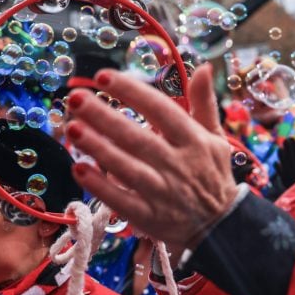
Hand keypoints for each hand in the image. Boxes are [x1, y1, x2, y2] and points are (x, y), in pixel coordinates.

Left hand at [66, 65, 237, 250]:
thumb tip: (205, 68)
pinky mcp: (150, 217)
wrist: (221, 226)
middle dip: (104, 117)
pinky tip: (80, 169)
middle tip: (76, 98)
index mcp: (193, 140)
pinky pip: (121, 200)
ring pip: (126, 168)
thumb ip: (204, 103)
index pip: (160, 110)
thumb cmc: (212, 174)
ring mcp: (163, 192)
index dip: (132, 91)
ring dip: (98, 148)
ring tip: (72, 128)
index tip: (104, 76)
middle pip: (136, 137)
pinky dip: (100, 187)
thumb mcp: (215, 137)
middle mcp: (177, 164)